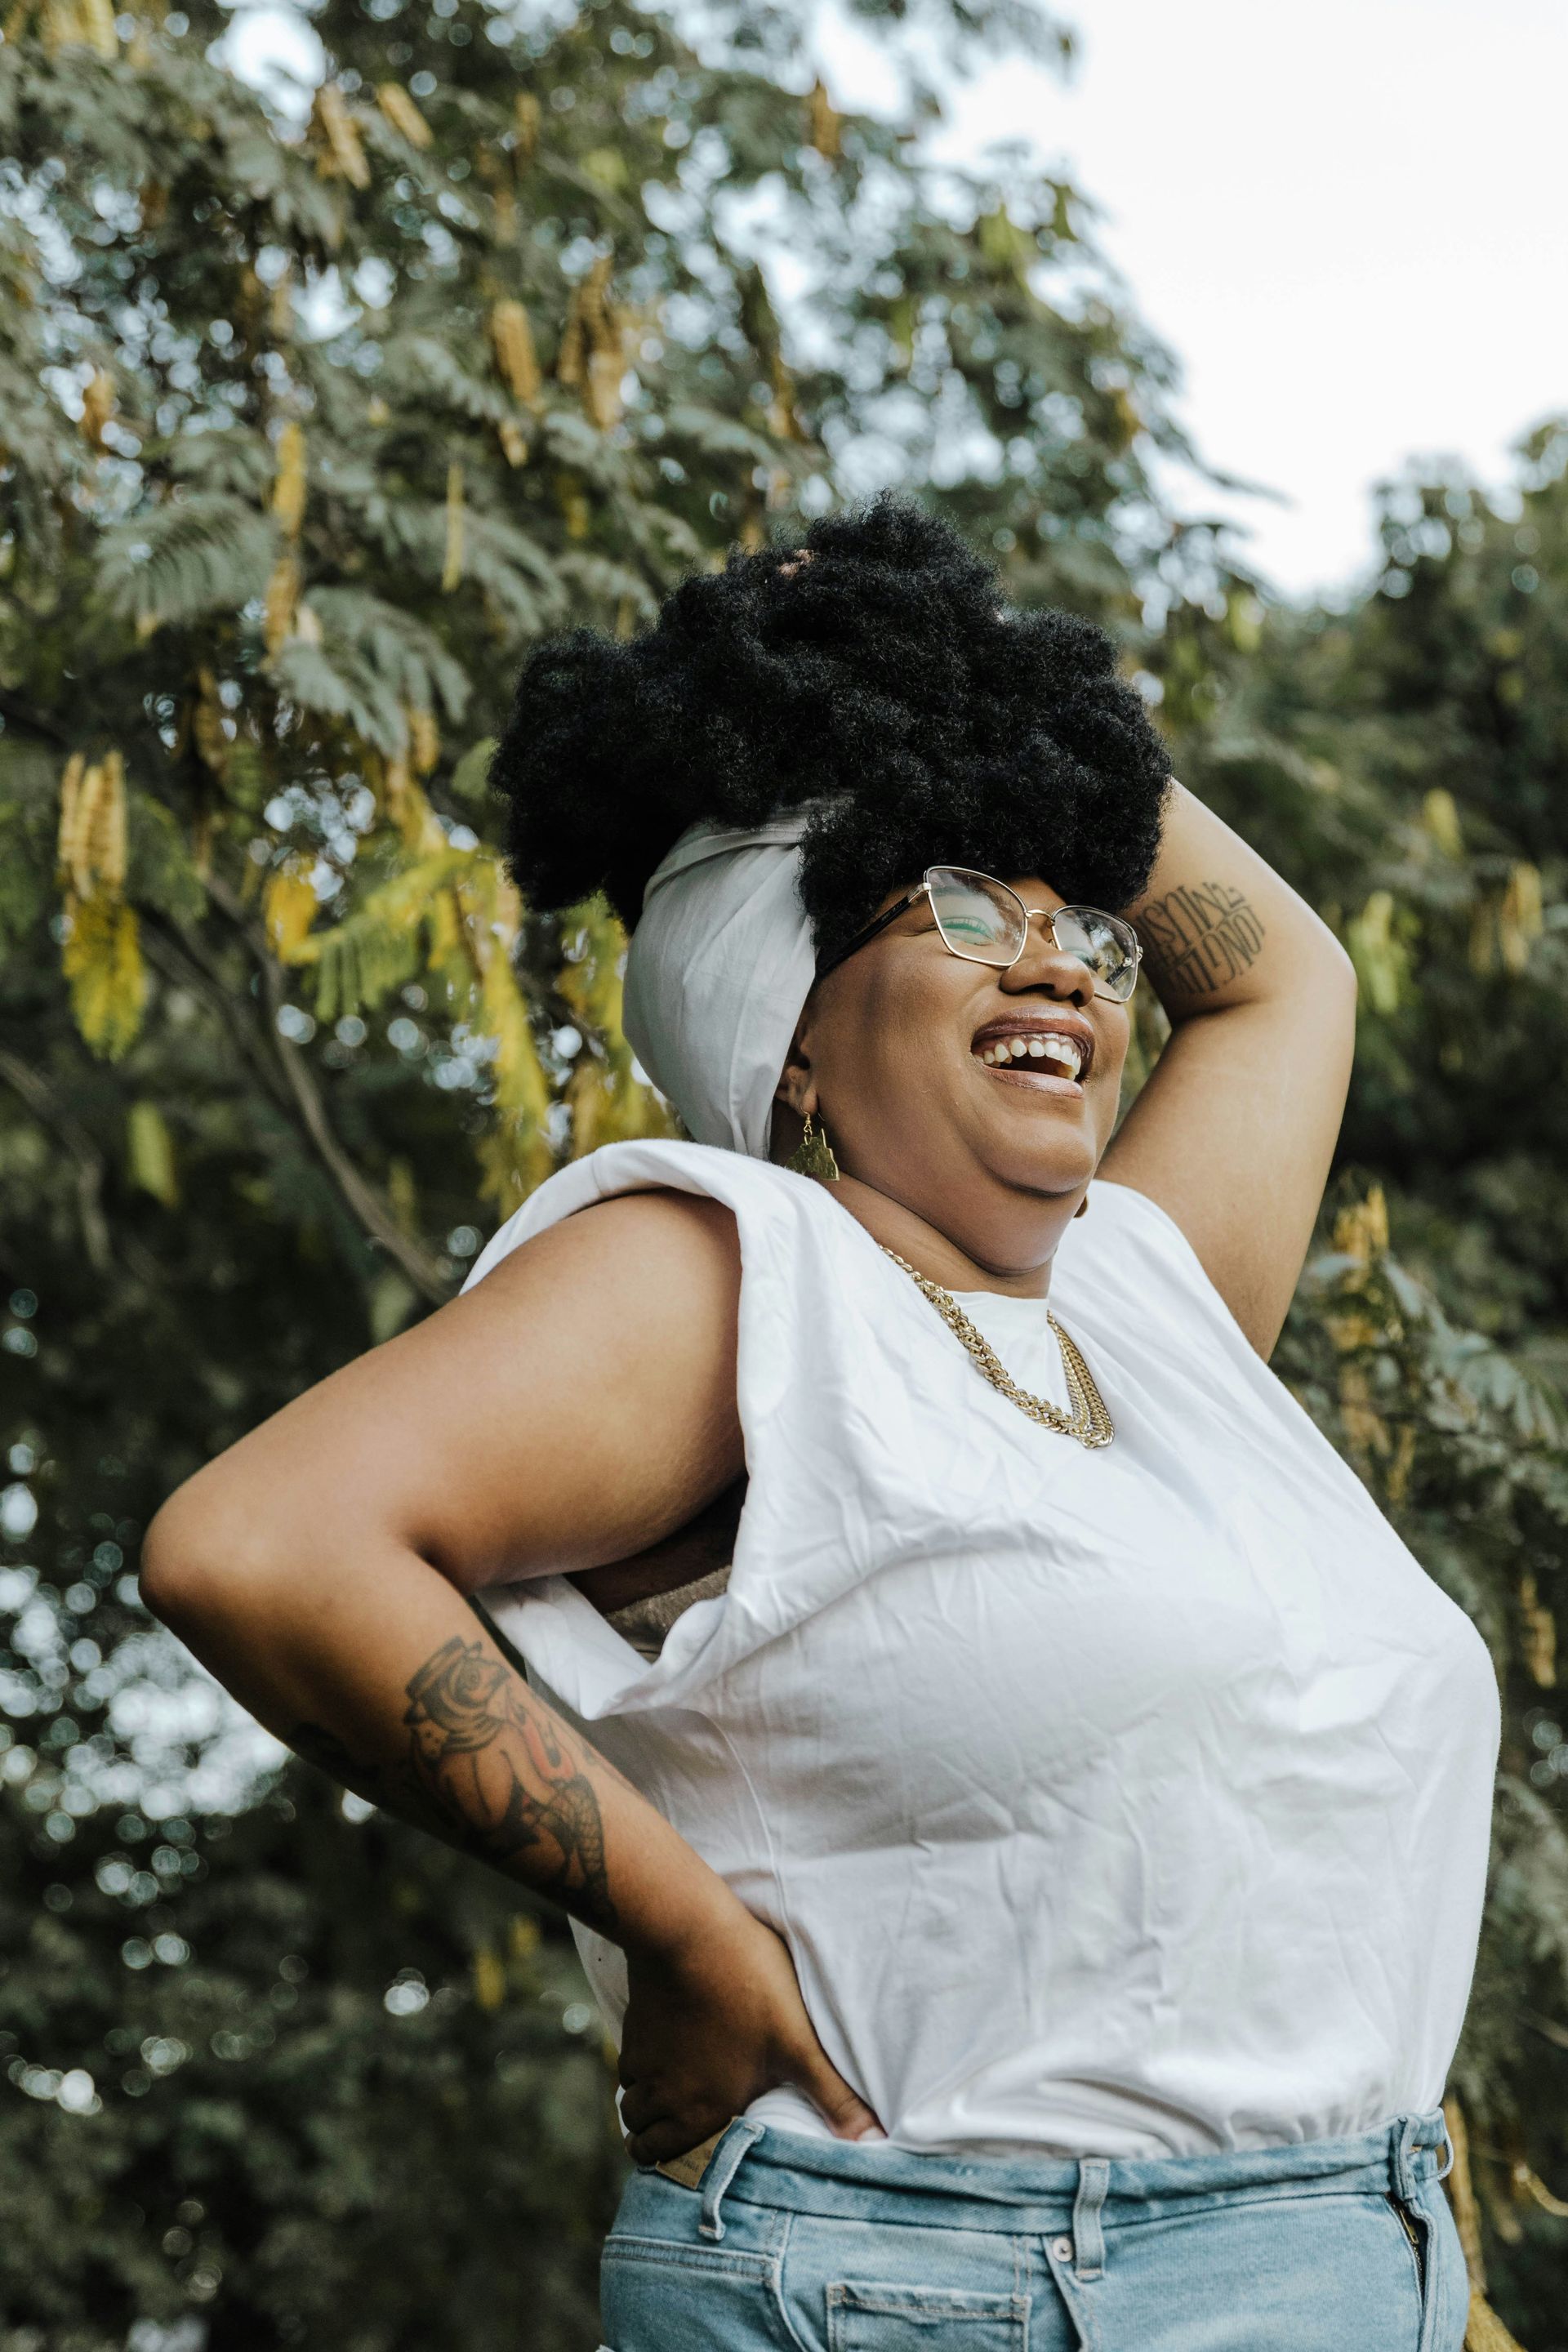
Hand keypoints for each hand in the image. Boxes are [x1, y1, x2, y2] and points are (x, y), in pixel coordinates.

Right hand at [617, 1894, 881, 2166]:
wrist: (690, 1932)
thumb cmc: (749, 1989)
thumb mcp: (800, 2046)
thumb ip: (834, 2098)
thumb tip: (875, 2142)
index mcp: (701, 2110)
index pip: (660, 2156)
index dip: (668, 2159)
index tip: (684, 2154)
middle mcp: (664, 2093)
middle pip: (638, 2134)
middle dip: (653, 2137)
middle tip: (678, 2128)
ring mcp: (643, 2058)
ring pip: (630, 2099)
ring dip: (645, 2102)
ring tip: (673, 2093)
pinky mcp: (634, 2024)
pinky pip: (628, 2061)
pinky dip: (640, 2066)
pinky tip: (665, 2052)